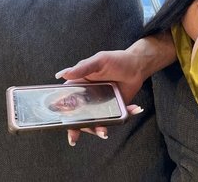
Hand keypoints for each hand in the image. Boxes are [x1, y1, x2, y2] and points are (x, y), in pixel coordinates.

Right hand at [56, 33, 175, 146]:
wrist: (137, 66)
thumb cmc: (117, 60)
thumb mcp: (99, 61)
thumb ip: (82, 68)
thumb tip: (62, 74)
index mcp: (81, 85)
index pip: (67, 100)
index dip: (62, 111)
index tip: (60, 121)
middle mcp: (88, 98)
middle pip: (78, 116)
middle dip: (76, 128)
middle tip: (74, 137)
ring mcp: (101, 106)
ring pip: (94, 122)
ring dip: (97, 129)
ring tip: (104, 131)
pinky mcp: (114, 110)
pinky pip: (114, 119)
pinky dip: (121, 119)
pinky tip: (133, 109)